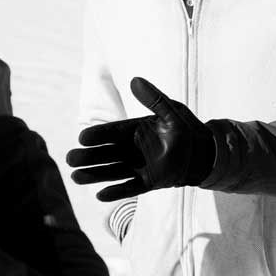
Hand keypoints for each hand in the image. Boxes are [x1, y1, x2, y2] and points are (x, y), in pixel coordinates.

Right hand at [66, 77, 214, 201]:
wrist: (205, 152)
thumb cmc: (186, 129)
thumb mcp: (172, 112)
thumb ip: (154, 99)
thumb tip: (134, 80)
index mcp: (132, 131)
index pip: (109, 133)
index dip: (96, 135)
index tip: (82, 137)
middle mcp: (130, 149)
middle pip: (104, 154)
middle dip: (87, 157)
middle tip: (70, 159)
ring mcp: (137, 166)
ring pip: (111, 172)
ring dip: (94, 175)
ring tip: (76, 177)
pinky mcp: (148, 182)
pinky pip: (130, 188)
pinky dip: (117, 192)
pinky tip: (101, 195)